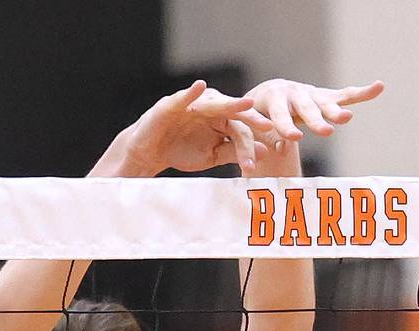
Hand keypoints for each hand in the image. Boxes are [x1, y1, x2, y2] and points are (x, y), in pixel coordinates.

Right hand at [123, 80, 274, 175]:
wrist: (150, 153)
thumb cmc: (181, 151)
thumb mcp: (211, 155)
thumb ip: (235, 151)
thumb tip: (266, 151)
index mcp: (220, 121)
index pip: (241, 131)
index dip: (253, 143)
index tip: (268, 152)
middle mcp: (209, 109)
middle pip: (233, 113)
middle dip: (250, 118)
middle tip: (267, 125)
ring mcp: (192, 104)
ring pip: (214, 103)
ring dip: (230, 102)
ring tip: (246, 102)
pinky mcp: (172, 104)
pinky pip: (183, 97)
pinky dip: (191, 92)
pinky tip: (200, 87)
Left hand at [247, 78, 384, 146]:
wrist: (267, 95)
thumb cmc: (256, 117)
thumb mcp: (253, 127)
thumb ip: (262, 140)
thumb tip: (278, 151)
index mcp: (273, 97)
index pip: (280, 115)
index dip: (286, 126)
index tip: (294, 138)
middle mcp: (295, 92)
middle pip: (307, 109)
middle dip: (316, 121)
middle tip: (326, 132)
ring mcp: (312, 94)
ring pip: (325, 104)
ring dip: (336, 112)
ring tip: (347, 118)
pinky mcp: (326, 97)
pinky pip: (345, 95)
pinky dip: (362, 93)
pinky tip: (379, 87)